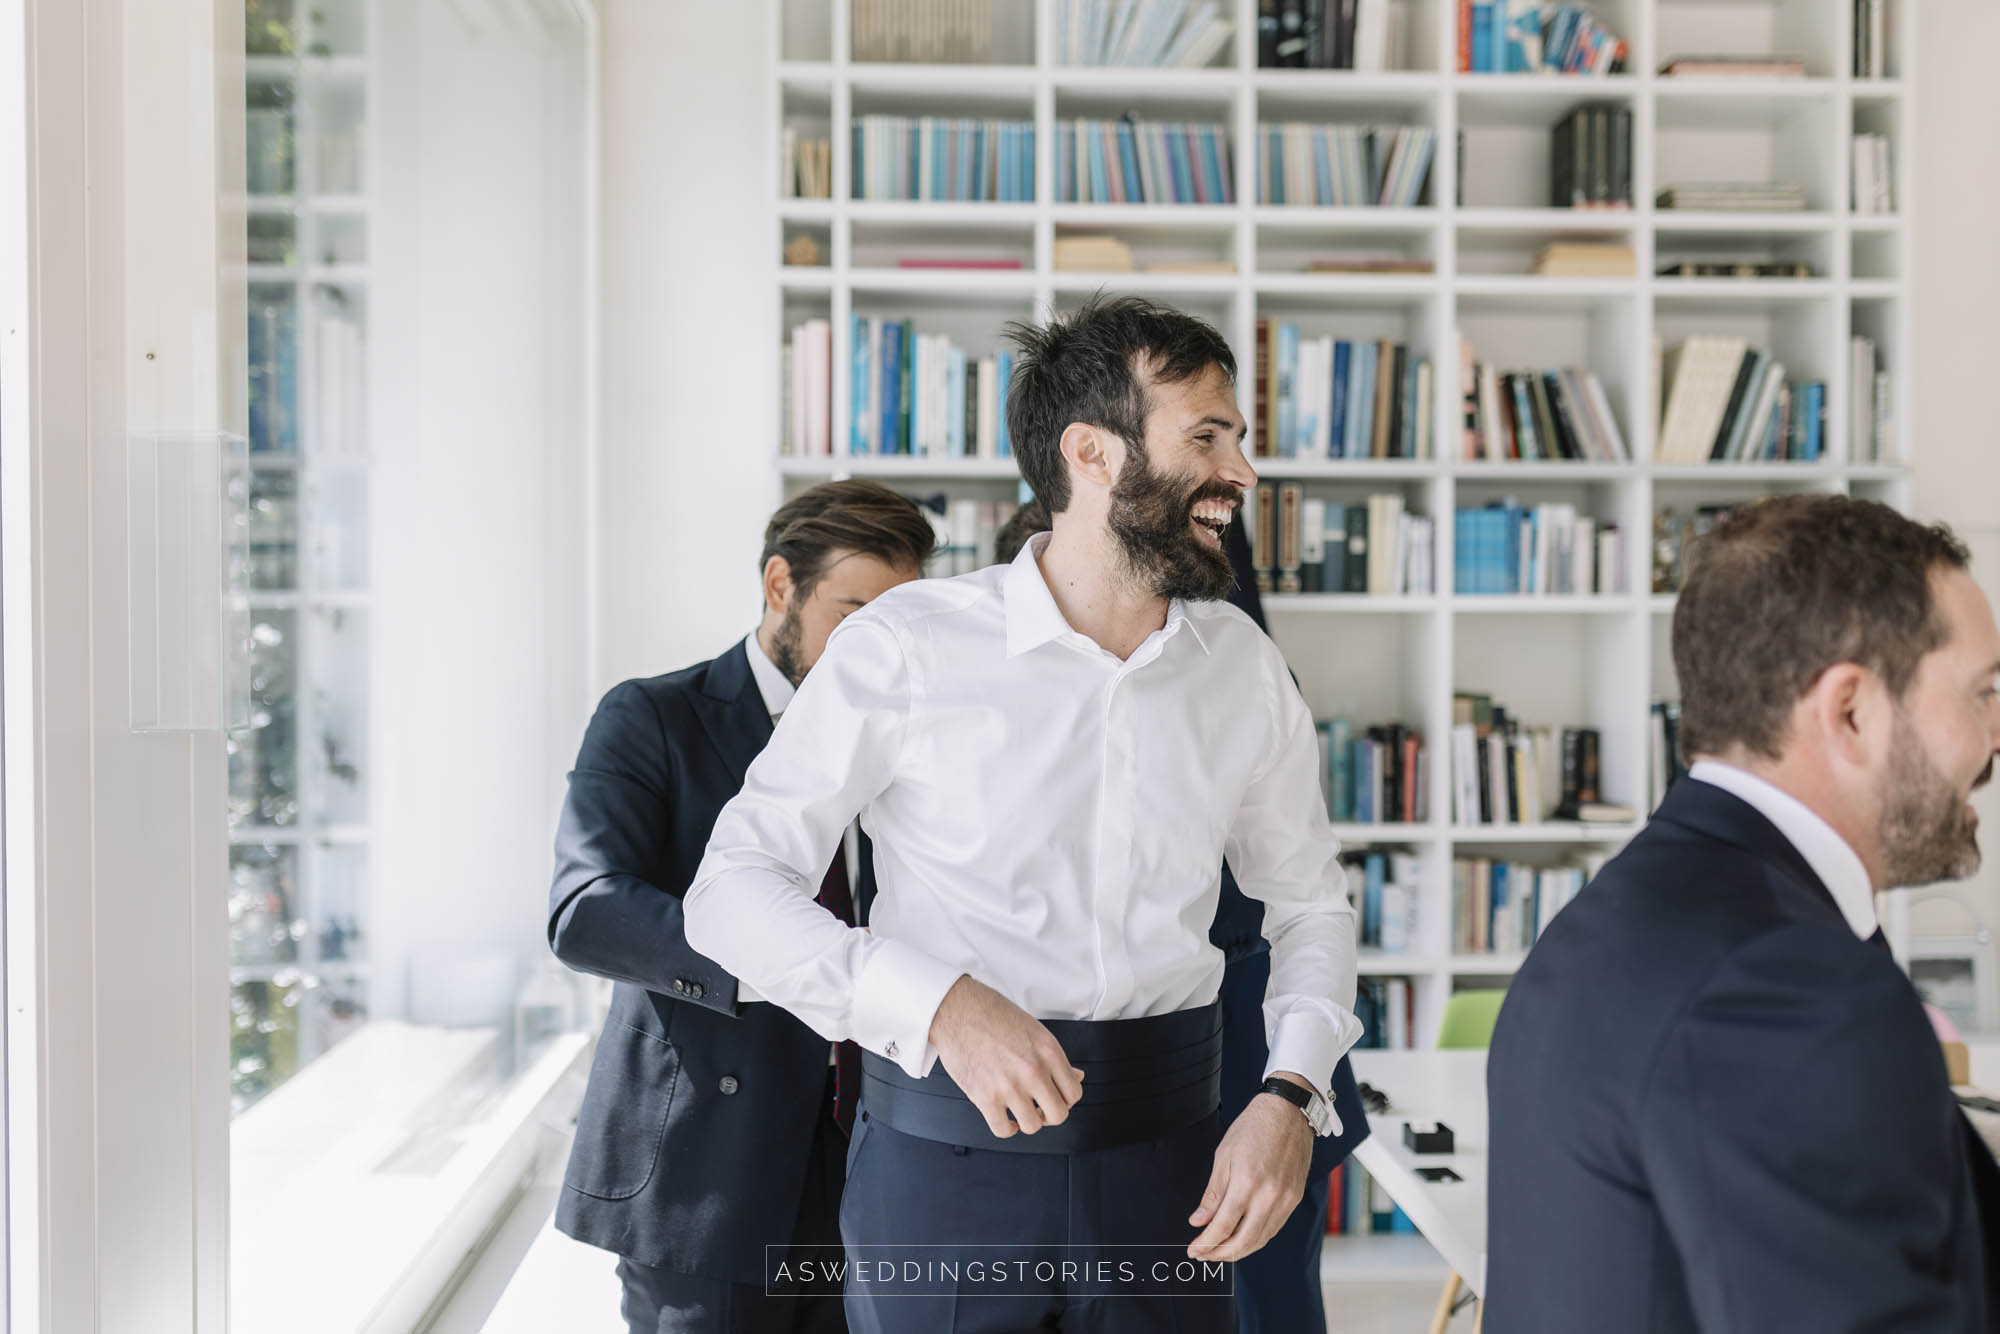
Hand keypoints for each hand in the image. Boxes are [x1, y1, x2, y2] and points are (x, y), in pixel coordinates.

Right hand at [927, 975, 1085, 1138]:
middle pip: (1059, 1115)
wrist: (957, 1009)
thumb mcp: (1033, 1030)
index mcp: (1048, 1051)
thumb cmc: (992, 1014)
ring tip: (1020, 1110)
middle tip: (1040, 1107)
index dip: (1066, 1099)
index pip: (1074, 1093)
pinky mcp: (985, 1097)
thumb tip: (1076, 1076)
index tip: (1055, 1097)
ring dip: (1028, 1121)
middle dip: (1050, 1114)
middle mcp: (1032, 1070)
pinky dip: (1007, 1128)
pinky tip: (1005, 1117)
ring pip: (1033, 1126)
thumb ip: (1054, 1058)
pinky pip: (1003, 1130)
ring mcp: (1009, 1086)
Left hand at [1187, 1074, 1314, 1261]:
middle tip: (1203, 1255)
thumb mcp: (1224, 1156)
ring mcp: (1285, 1200)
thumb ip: (1213, 1194)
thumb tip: (1199, 1221)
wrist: (1289, 1112)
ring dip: (1238, 1251)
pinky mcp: (1295, 1199)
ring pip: (1260, 1240)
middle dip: (1220, 1254)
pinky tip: (1242, 1237)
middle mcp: (1269, 1196)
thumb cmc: (1254, 1127)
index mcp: (1247, 1183)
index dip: (1205, 1244)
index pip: (1222, 1227)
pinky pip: (1274, 1228)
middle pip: (1243, 1242)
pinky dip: (1256, 1238)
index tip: (1193, 1250)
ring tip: (1219, 1250)